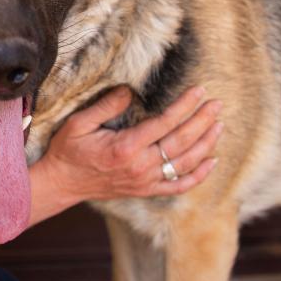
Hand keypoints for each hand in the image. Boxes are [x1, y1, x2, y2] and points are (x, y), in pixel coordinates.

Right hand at [39, 85, 221, 205]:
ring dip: (206, 144)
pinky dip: (198, 176)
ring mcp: (145, 181)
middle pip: (181, 142)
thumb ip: (105, 106)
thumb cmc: (68, 151)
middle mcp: (140, 166)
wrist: (62, 183)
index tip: (199, 92)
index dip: (185, 106)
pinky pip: (179, 186)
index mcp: (126, 147)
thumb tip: (127, 90)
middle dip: (202, 121)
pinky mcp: (146, 190)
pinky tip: (212, 161)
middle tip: (217, 104)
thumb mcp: (78, 123)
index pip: (165, 123)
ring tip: (219, 125)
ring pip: (185, 163)